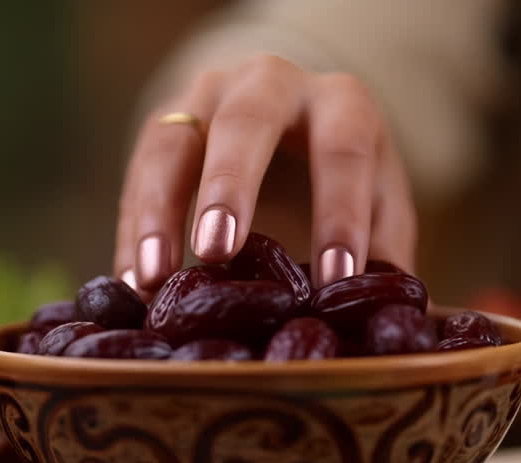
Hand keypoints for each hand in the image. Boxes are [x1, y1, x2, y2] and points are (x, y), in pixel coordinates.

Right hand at [115, 54, 415, 292]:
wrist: (290, 122)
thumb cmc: (343, 179)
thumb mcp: (378, 204)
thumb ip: (385, 252)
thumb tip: (390, 320)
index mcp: (341, 103)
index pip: (344, 148)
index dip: (340, 212)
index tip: (333, 278)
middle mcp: (269, 84)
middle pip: (248, 120)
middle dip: (231, 184)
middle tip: (218, 251)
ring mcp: (206, 99)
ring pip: (172, 141)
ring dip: (159, 211)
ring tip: (152, 278)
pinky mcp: (162, 126)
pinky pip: (137, 175)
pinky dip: (133, 231)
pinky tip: (130, 283)